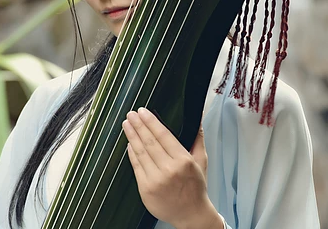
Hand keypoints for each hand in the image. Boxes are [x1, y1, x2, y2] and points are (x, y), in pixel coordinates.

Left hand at [122, 107, 222, 228]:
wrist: (191, 215)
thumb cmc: (196, 187)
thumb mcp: (201, 160)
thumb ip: (197, 137)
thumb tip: (197, 118)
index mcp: (183, 161)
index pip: (163, 135)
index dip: (151, 121)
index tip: (143, 111)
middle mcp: (168, 170)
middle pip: (149, 141)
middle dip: (138, 125)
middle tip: (131, 114)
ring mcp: (155, 181)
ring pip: (140, 152)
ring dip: (131, 136)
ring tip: (127, 124)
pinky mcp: (145, 190)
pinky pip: (136, 167)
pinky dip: (131, 153)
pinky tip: (129, 143)